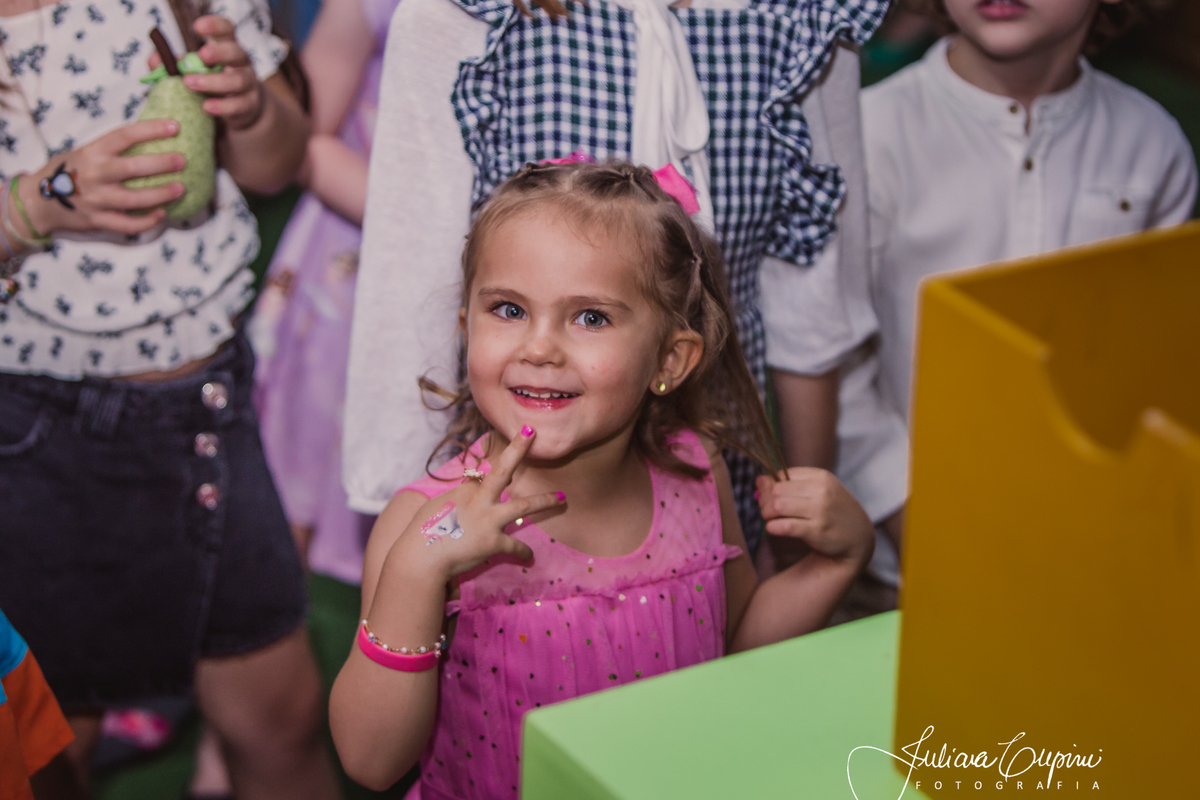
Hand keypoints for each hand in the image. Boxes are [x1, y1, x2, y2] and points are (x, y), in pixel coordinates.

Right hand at [22, 121, 183, 236]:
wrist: (37, 202)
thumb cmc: (68, 172)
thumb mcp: (84, 153)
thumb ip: (111, 149)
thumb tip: (150, 138)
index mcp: (92, 153)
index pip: (124, 136)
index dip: (151, 130)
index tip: (175, 126)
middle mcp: (94, 175)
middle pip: (133, 168)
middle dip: (161, 164)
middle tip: (182, 161)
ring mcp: (96, 200)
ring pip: (135, 199)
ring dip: (161, 194)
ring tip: (180, 188)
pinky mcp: (98, 221)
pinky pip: (127, 224)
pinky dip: (147, 221)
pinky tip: (162, 214)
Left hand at [149, 16, 264, 130]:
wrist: (239, 110)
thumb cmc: (212, 84)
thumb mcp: (193, 71)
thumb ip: (173, 65)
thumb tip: (155, 59)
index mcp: (226, 48)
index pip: (226, 30)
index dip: (215, 26)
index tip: (197, 27)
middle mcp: (241, 63)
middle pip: (236, 52)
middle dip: (220, 52)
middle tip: (201, 55)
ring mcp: (247, 84)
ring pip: (237, 80)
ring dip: (214, 82)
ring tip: (190, 83)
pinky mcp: (249, 106)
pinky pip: (238, 105)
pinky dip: (222, 106)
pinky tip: (206, 107)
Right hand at [393, 426, 565, 579]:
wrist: (420, 557)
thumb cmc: (421, 533)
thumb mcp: (435, 506)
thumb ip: (454, 498)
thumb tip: (465, 494)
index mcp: (464, 489)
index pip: (481, 480)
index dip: (483, 488)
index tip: (477, 502)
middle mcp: (479, 499)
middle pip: (502, 470)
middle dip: (518, 449)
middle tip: (532, 431)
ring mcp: (489, 520)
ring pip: (523, 506)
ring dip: (545, 500)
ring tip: (562, 498)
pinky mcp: (493, 542)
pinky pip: (515, 546)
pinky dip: (523, 552)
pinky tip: (530, 557)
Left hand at [755, 469, 873, 566]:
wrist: (858, 538)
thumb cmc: (833, 511)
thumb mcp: (819, 490)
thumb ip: (791, 484)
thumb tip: (759, 480)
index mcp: (821, 476)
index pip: (781, 475)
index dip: (769, 486)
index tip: (769, 497)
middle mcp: (822, 491)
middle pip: (776, 490)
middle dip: (765, 501)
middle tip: (766, 511)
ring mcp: (821, 511)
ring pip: (778, 506)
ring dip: (766, 514)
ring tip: (770, 519)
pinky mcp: (817, 531)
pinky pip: (785, 526)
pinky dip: (773, 527)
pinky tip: (773, 528)